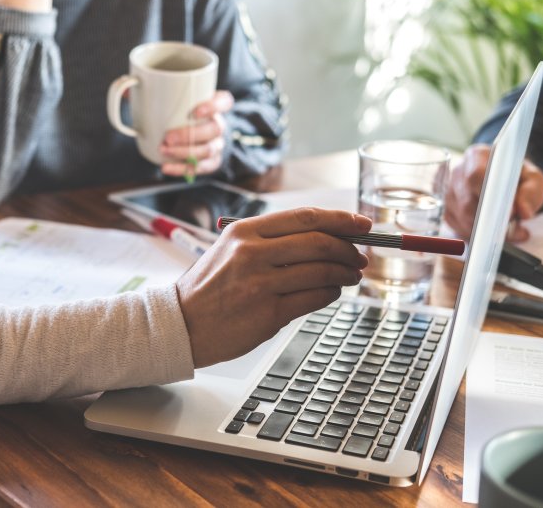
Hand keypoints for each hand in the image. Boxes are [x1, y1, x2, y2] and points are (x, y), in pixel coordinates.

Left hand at [160, 91, 233, 177]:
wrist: (196, 135)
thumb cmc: (183, 113)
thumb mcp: (176, 100)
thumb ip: (154, 92)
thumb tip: (128, 87)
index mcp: (215, 105)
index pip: (224, 101)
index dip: (214, 106)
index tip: (196, 111)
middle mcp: (219, 124)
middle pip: (214, 129)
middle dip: (190, 135)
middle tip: (168, 137)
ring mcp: (217, 144)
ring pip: (208, 150)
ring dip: (184, 152)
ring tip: (164, 150)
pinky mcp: (212, 162)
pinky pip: (201, 167)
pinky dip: (182, 169)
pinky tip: (166, 167)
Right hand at [176, 208, 370, 367]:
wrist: (181, 324)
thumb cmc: (210, 288)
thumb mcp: (230, 250)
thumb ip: (270, 240)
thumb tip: (324, 235)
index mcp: (244, 231)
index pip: (305, 217)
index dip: (340, 219)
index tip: (361, 223)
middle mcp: (252, 253)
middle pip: (318, 242)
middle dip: (348, 248)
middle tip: (360, 255)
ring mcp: (260, 284)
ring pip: (321, 271)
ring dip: (344, 273)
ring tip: (351, 275)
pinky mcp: (269, 313)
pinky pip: (314, 298)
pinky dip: (330, 293)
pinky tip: (331, 292)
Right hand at [445, 144, 542, 240]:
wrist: (502, 178)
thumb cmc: (516, 177)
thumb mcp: (533, 178)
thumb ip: (532, 192)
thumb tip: (523, 212)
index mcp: (477, 156)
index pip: (475, 177)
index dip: (491, 198)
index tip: (509, 214)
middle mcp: (457, 172)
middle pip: (466, 203)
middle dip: (490, 221)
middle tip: (512, 228)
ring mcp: (448, 192)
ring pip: (462, 219)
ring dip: (485, 230)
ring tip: (506, 229)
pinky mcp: (447, 209)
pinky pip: (458, 228)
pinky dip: (476, 234)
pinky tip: (491, 231)